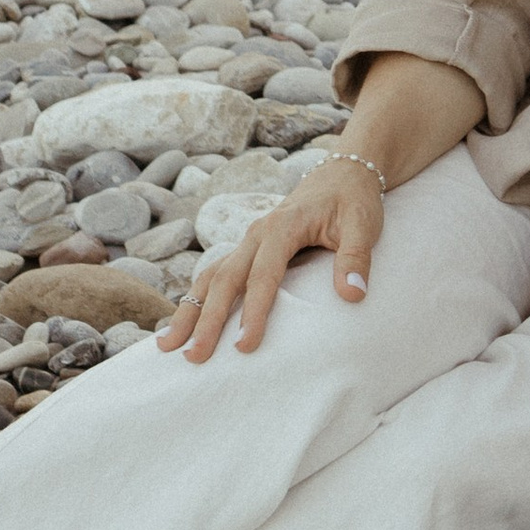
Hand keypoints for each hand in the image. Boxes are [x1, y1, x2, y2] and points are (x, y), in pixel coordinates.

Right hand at [164, 156, 382, 363]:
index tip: (243, 346)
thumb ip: (356, 258)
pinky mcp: (246, 250)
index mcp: (282, 226)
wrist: (342, 172)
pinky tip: (182, 325)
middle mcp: (256, 233)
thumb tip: (353, 295)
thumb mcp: (363, 224)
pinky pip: (214, 275)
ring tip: (166, 347)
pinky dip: (195, 300)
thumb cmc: (353, 201)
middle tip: (193, 357)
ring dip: (189, 310)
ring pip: (209, 277)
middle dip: (207, 320)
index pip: (263, 275)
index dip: (253, 312)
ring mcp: (247, 242)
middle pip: (224, 279)